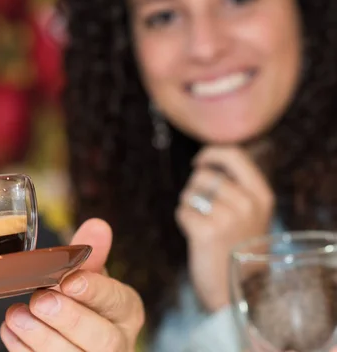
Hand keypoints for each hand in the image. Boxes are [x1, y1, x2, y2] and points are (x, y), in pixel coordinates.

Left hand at [0, 219, 143, 351]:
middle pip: (102, 338)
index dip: (94, 292)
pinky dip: (25, 351)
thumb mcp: (89, 276)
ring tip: (15, 315)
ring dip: (41, 337)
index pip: (118, 301)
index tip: (69, 281)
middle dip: (69, 319)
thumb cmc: (83, 302)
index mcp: (126, 312)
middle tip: (40, 299)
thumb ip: (91, 253)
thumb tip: (97, 225)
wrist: (75, 337)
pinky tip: (9, 331)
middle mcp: (117, 342)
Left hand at [176, 146, 273, 311]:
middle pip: (205, 175)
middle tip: (204, 210)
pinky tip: (196, 235)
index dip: (211, 153)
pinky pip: (182, 212)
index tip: (199, 161)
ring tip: (203, 224)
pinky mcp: (207, 232)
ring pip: (190, 193)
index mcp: (261, 195)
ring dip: (189, 206)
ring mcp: (228, 218)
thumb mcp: (250, 214)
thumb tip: (207, 160)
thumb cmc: (238, 248)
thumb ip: (236, 187)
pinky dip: (183, 221)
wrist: (236, 289)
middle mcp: (247, 203)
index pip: (235, 155)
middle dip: (195, 189)